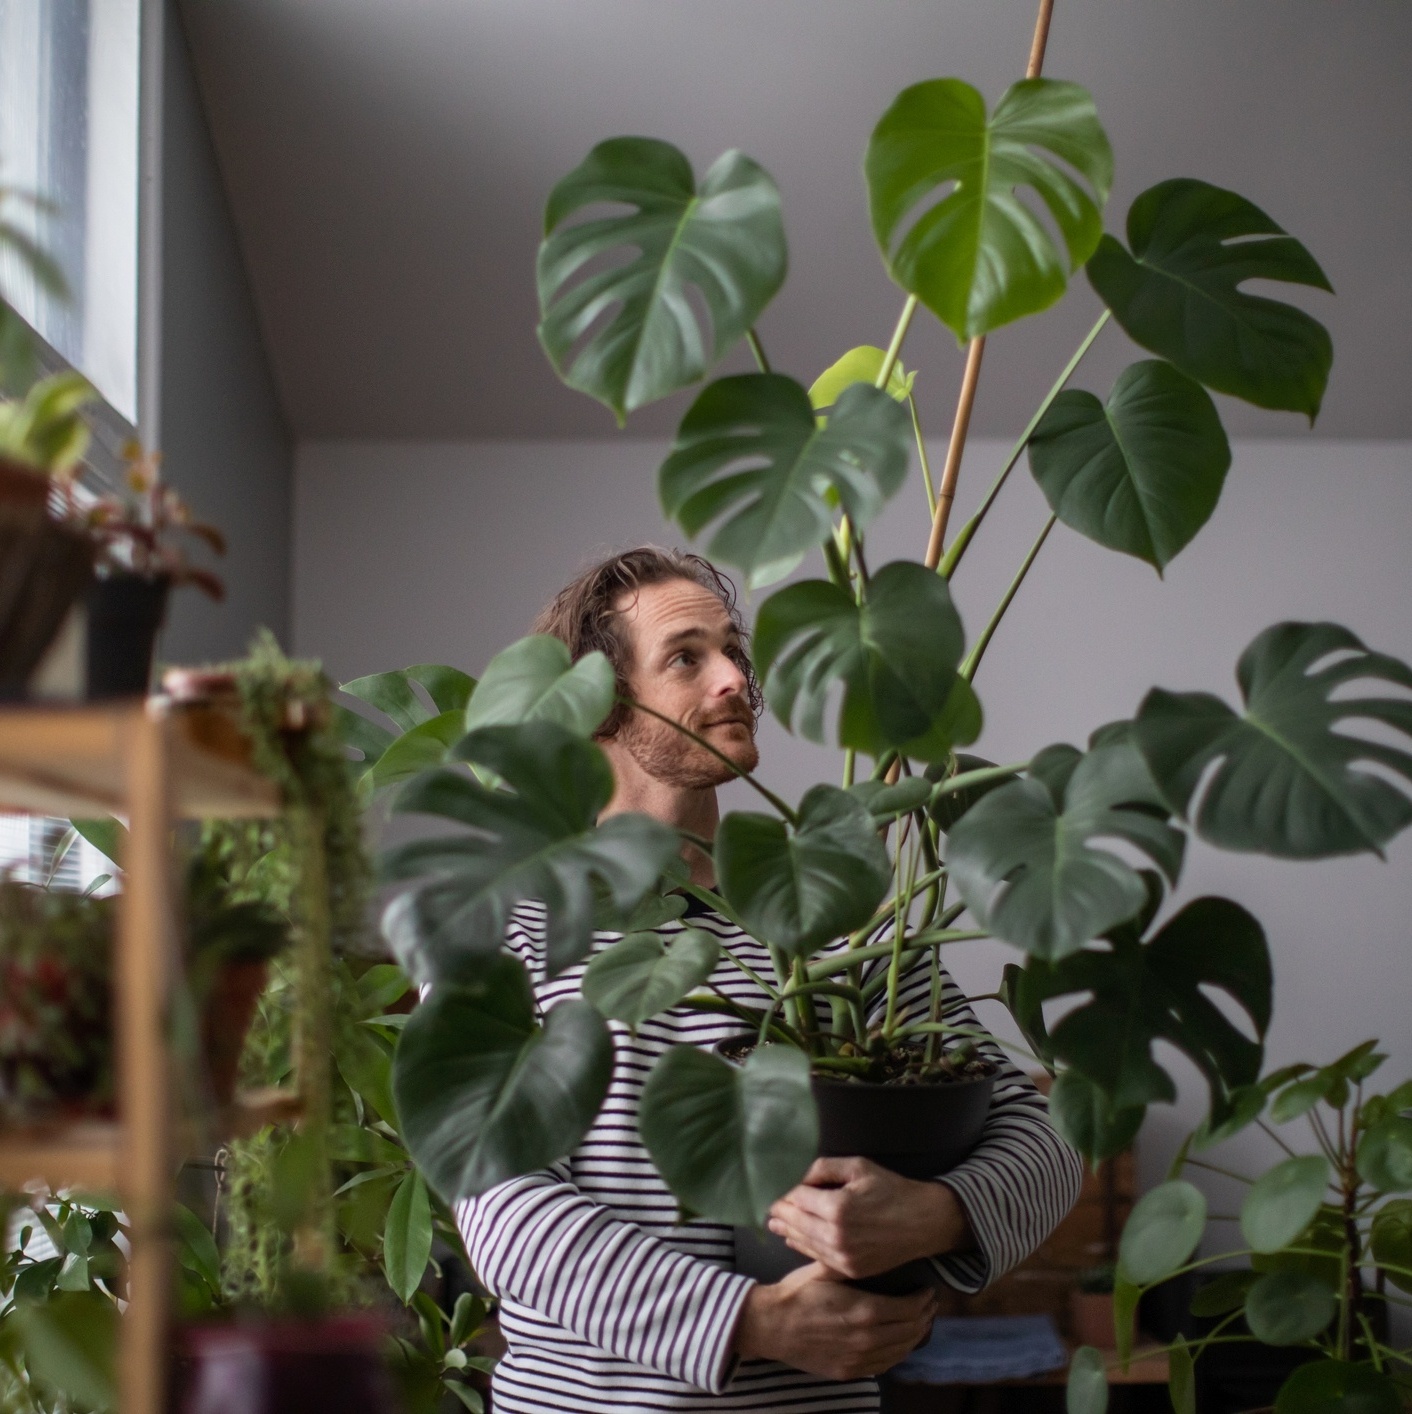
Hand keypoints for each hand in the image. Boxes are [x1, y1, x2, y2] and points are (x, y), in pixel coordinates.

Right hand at [733, 1261, 937, 1379]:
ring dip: (915, 1336)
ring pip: (900, 1350)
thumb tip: (871, 1245)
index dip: (923, 1300)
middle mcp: (867, 1338)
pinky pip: (884, 1365)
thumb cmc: (798, 1293)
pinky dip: (898, 1353)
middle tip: (930, 1304)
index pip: (908, 1309)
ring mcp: (859, 1359)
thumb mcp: (825, 1269)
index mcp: (864, 1310)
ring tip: (920, 1322)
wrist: (772, 1326)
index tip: (928, 1290)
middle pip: (910, 1331)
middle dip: (924, 1317)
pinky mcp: (850, 1371)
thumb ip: (851, 1261)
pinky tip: (899, 1343)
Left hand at [767, 1156, 972, 1279]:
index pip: (797, 1199)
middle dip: (781, 1214)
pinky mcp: (850, 1270)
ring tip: (775, 1224)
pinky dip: (804, 1247)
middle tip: (768, 1209)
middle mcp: (836, 1236)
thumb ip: (824, 1168)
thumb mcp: (858, 1167)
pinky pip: (819, 1258)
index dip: (784, 1193)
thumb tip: (798, 1177)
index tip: (772, 1189)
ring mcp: (843, 1257)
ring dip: (788, 1232)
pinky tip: (795, 1239)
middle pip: (796, 1223)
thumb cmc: (891, 1189)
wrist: (922, 1222)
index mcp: (837, 1208)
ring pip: (805, 1243)